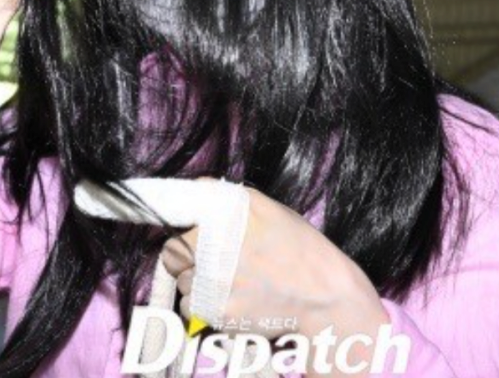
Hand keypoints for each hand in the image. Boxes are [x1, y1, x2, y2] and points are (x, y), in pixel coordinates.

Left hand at [160, 184, 387, 372]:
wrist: (324, 296)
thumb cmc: (300, 248)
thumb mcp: (270, 209)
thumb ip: (230, 197)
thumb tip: (197, 187)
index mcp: (225, 215)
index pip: (178, 215)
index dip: (183, 228)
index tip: (188, 235)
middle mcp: (213, 245)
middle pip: (174, 253)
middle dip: (188, 257)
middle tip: (214, 263)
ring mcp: (213, 281)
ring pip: (182, 281)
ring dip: (196, 282)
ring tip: (227, 282)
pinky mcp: (217, 312)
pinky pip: (191, 307)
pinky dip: (203, 306)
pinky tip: (229, 300)